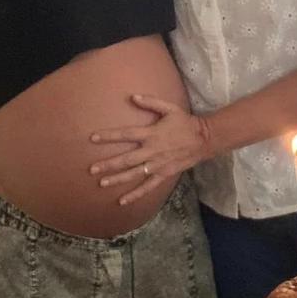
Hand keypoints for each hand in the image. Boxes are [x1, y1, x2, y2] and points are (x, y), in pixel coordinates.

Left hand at [88, 94, 211, 205]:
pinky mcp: (164, 174)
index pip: (125, 135)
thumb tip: (132, 96)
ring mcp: (157, 165)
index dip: (109, 136)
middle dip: (108, 164)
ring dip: (117, 179)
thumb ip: (151, 102)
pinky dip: (135, 195)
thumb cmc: (185, 122)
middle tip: (92, 169)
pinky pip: (148, 187)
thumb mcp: (170, 108)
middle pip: (126, 159)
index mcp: (151, 134)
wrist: (204, 139)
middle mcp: (152, 151)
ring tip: (101, 183)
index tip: (93, 138)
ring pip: (134, 174)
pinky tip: (123, 201)